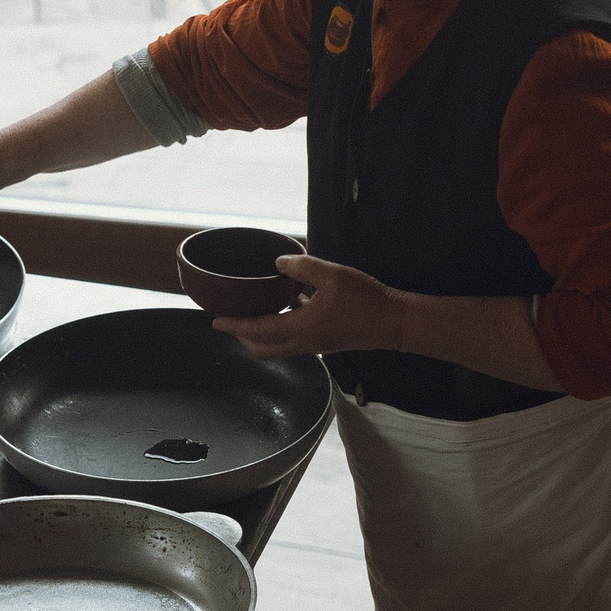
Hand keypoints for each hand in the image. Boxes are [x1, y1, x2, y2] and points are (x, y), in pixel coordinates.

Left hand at [212, 255, 404, 358]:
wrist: (394, 322)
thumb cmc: (366, 300)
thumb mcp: (332, 275)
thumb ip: (302, 267)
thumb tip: (278, 263)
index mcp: (300, 328)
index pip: (257, 331)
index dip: (234, 325)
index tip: (216, 321)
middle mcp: (304, 342)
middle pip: (262, 348)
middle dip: (242, 336)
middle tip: (230, 321)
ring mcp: (314, 344)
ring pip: (277, 346)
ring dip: (261, 334)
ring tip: (251, 313)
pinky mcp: (325, 340)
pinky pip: (293, 338)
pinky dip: (281, 326)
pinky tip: (286, 304)